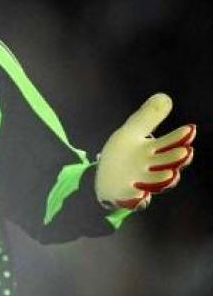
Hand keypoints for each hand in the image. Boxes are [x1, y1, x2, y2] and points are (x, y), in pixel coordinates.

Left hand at [95, 93, 195, 210]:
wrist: (104, 178)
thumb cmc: (122, 155)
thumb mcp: (131, 132)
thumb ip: (148, 117)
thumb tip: (165, 96)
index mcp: (153, 152)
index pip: (170, 143)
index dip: (179, 138)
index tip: (190, 129)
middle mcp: (151, 168)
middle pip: (167, 164)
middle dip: (175, 160)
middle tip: (185, 153)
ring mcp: (140, 183)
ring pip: (154, 183)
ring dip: (162, 179)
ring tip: (170, 175)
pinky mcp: (126, 196)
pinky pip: (133, 199)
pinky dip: (137, 199)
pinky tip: (139, 195)